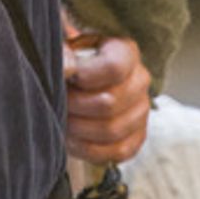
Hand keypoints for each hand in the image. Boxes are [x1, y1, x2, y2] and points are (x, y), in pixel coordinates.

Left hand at [63, 31, 150, 166]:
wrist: (75, 83)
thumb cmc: (69, 61)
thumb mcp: (63, 47)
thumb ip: (62, 52)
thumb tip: (67, 68)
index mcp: (125, 51)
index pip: (114, 67)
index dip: (84, 75)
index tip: (65, 76)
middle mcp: (140, 80)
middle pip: (110, 103)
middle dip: (75, 106)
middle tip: (57, 101)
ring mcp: (141, 110)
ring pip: (112, 129)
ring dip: (79, 128)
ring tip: (61, 119)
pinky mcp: (137, 136)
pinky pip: (118, 151)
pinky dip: (89, 148)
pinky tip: (72, 138)